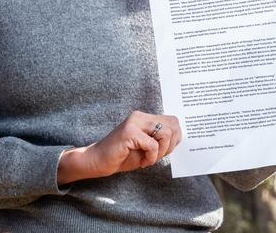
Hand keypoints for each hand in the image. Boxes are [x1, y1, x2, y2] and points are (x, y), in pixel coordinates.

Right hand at [57, 111, 181, 184]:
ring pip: (165, 133)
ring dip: (161, 152)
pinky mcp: (129, 132)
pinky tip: (141, 162)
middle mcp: (139, 116)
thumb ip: (160, 139)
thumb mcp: (147, 146)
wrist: (98, 160)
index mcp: (144, 117)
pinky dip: (151, 158)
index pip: (173, 121)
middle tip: (155, 155)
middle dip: (169, 146)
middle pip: (173, 126)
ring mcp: (134, 123)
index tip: (161, 151)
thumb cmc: (123, 156)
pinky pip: (153, 145)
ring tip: (148, 158)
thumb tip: (179, 135)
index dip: (174, 139)